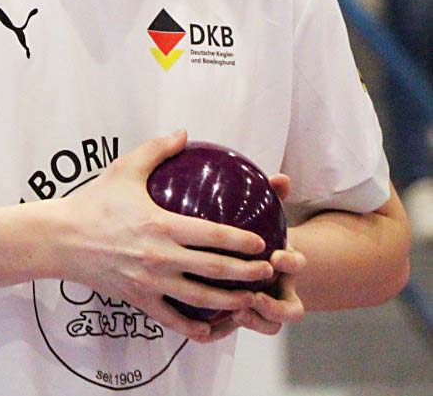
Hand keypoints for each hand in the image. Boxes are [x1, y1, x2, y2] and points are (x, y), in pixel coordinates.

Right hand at [51, 131, 274, 341]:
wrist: (60, 239)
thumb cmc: (92, 202)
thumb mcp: (123, 169)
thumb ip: (157, 150)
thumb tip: (184, 133)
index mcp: (161, 224)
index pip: (213, 234)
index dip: (242, 240)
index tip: (261, 242)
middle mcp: (160, 256)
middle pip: (215, 269)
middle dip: (247, 272)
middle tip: (267, 270)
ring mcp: (150, 281)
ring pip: (201, 298)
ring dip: (230, 301)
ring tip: (249, 298)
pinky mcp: (138, 298)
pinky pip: (172, 319)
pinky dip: (194, 327)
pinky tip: (211, 329)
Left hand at [213, 172, 305, 337]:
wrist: (250, 257)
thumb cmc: (254, 231)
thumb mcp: (262, 215)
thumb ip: (272, 197)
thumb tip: (282, 177)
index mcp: (285, 264)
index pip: (298, 266)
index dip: (292, 263)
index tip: (276, 256)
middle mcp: (280, 289)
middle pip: (292, 310)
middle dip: (276, 305)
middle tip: (255, 295)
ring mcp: (264, 308)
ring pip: (271, 326)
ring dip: (258, 322)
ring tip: (236, 310)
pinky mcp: (243, 317)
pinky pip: (240, 331)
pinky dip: (229, 329)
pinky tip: (209, 323)